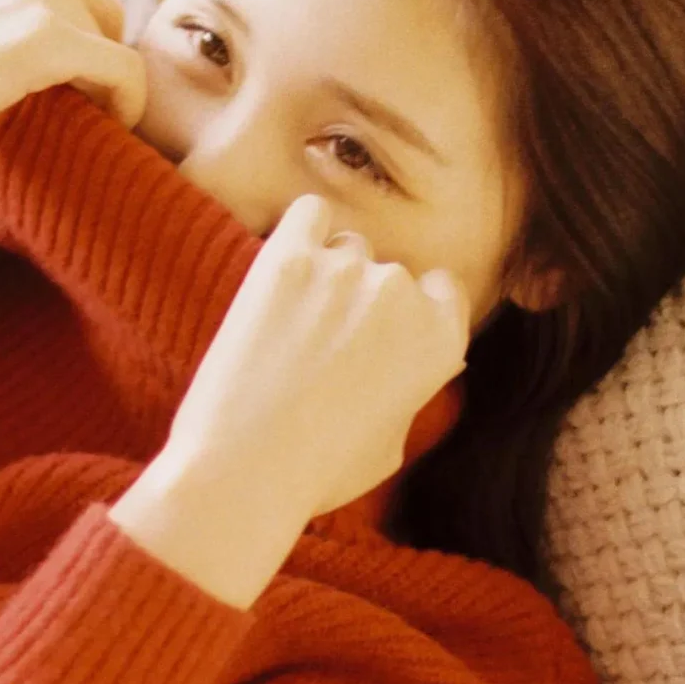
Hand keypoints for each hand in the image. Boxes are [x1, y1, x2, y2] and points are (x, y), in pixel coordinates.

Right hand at [0, 0, 147, 158]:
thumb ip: (24, 19)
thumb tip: (98, 61)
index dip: (83, 52)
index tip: (63, 97)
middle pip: (106, 21)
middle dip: (91, 70)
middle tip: (59, 116)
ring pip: (116, 50)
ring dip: (98, 91)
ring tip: (56, 125)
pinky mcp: (48, 38)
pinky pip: (125, 74)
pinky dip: (127, 106)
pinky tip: (104, 130)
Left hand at [161, 192, 469, 521]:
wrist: (242, 470)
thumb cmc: (316, 470)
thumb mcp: (392, 443)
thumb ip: (410, 388)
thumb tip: (411, 360)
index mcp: (440, 340)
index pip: (442, 290)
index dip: (412, 310)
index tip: (381, 333)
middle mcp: (402, 294)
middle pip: (389, 271)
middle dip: (362, 300)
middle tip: (322, 345)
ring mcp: (346, 269)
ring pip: (348, 245)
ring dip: (328, 273)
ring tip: (291, 326)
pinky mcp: (288, 257)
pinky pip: (309, 213)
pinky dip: (303, 231)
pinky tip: (285, 268)